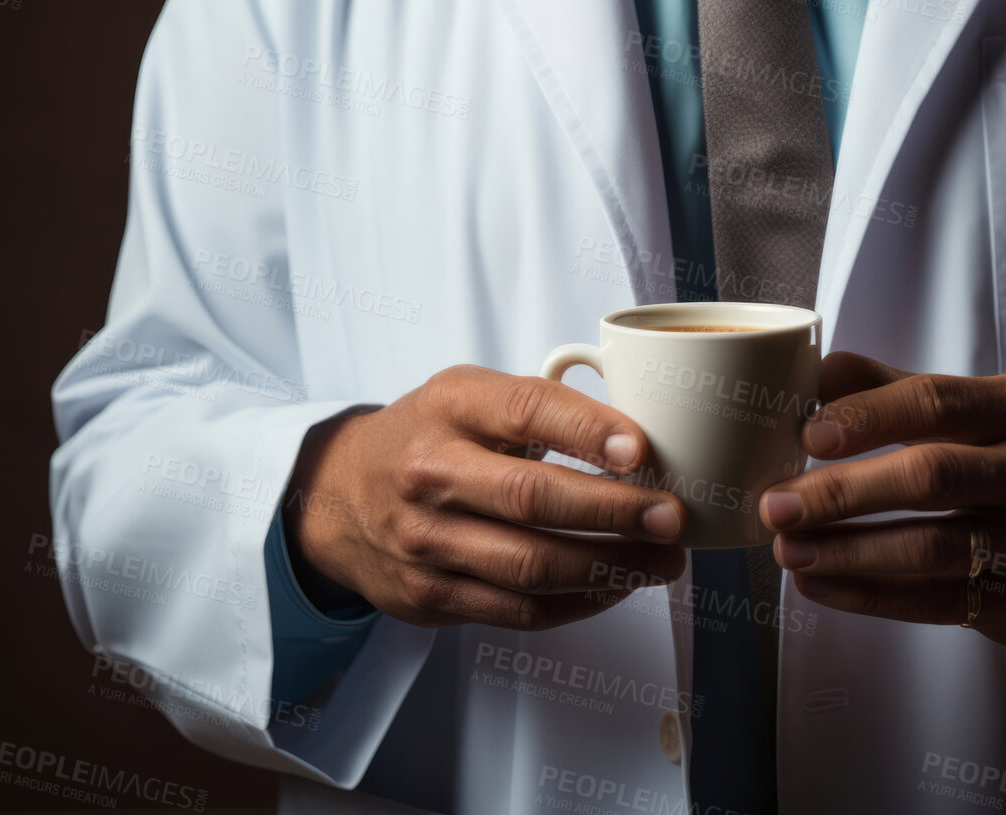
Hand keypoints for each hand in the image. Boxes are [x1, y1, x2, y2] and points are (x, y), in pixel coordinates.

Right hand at [284, 365, 687, 629]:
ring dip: (610, 568)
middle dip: (615, 512)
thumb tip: (639, 441)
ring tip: (661, 561)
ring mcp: (425, 540)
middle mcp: (431, 472)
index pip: (526, 411)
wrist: (335, 494)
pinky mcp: (430, 595)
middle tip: (671, 517)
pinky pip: (518, 610)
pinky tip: (614, 588)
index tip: (642, 448)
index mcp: (451, 406)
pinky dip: (577, 603)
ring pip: (531, 565)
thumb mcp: (470, 396)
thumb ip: (541, 407)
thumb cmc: (428, 438)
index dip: (589, 430)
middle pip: (532, 498)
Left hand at [759, 353, 1005, 655]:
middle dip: (842, 492)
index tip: (806, 432)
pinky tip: (821, 585)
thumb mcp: (992, 413)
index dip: (866, 415)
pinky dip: (869, 596)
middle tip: (775, 505)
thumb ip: (903, 390)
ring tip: (788, 551)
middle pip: (931, 475)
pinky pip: (935, 601)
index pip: (937, 401)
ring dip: (848, 552)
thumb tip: (817, 371)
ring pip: (930, 547)